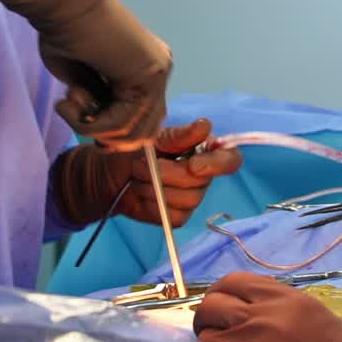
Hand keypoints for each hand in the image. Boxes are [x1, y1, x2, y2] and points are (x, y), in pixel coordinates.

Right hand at [0, 0, 171, 145]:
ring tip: (69, 100)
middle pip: (144, 132)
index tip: (80, 116)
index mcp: (147, 68)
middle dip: (106, 135)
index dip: (112, 132)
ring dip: (92, 128)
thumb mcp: (84, 82)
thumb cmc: (65, 32)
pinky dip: (89, 122)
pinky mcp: (151, 75)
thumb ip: (102, 105)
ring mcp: (159, 72)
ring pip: (133, 133)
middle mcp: (159, 70)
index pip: (144, 121)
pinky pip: (123, 123)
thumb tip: (106, 134)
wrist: (64, 3)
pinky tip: (70, 98)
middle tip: (75, 112)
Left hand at [51, 119, 241, 226]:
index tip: (193, 165)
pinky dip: (153, 206)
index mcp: (203, 150)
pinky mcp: (178, 216)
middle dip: (166, 174)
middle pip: (200, 183)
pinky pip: (174, 216)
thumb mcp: (154, 137)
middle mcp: (203, 175)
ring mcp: (192, 197)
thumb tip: (205, 125)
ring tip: (140, 178)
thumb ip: (180, 135)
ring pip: (187, 200)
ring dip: (156, 189)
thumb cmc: (134, 150)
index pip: (230, 159)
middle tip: (142, 165)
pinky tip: (143, 195)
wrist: (111, 174)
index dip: (217, 164)